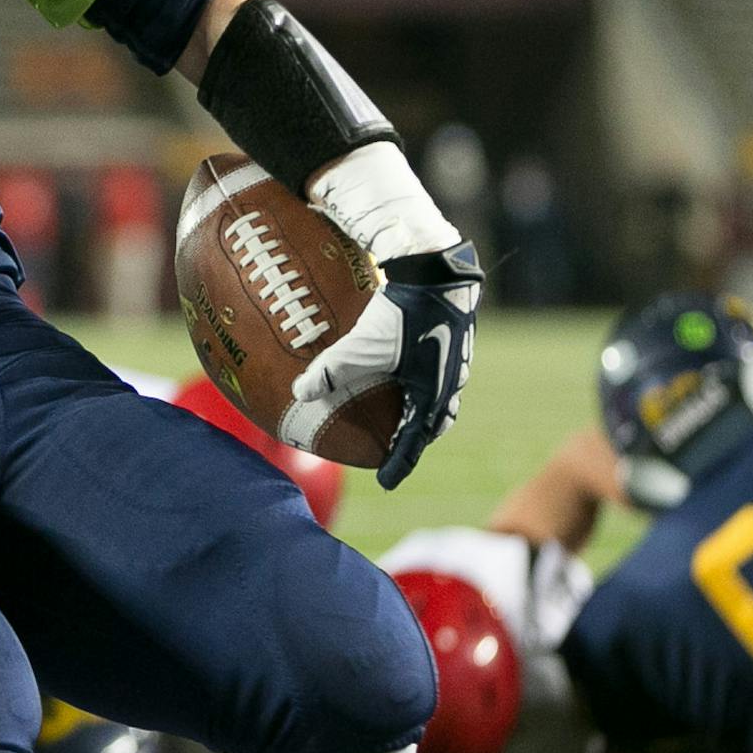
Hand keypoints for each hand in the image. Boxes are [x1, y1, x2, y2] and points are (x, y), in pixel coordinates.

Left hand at [291, 242, 481, 489]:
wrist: (440, 271)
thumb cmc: (406, 313)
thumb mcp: (363, 346)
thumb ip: (331, 370)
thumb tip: (299, 393)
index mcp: (434, 394)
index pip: (415, 440)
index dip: (399, 462)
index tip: (385, 481)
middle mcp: (450, 379)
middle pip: (433, 419)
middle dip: (414, 435)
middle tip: (396, 445)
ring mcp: (453, 356)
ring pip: (435, 390)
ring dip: (417, 403)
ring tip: (398, 405)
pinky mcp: (449, 332)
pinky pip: (430, 362)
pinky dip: (413, 371)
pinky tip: (396, 356)